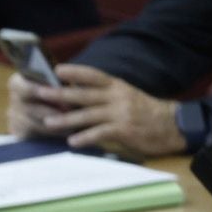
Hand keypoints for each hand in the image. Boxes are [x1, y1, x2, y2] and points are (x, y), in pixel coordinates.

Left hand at [8, 64, 184, 158]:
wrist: (172, 125)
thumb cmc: (144, 111)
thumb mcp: (125, 96)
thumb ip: (103, 95)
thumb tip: (74, 93)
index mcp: (117, 86)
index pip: (94, 75)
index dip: (75, 72)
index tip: (56, 69)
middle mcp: (117, 97)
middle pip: (84, 94)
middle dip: (60, 94)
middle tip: (39, 93)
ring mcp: (121, 113)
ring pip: (88, 115)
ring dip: (66, 120)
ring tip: (47, 122)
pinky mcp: (124, 130)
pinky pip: (101, 133)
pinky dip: (85, 137)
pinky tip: (72, 142)